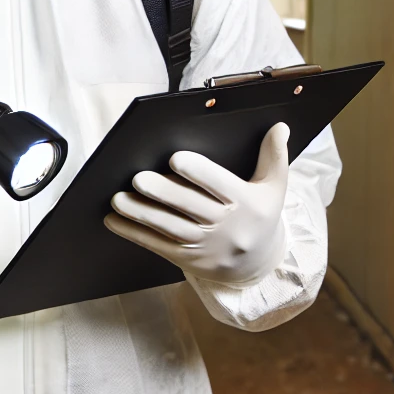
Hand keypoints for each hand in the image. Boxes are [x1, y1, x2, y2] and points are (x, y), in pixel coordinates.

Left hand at [104, 122, 290, 285]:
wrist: (258, 267)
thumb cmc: (261, 217)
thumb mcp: (274, 189)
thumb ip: (275, 157)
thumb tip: (279, 126)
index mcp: (246, 204)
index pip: (219, 185)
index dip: (198, 172)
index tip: (175, 158)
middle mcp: (225, 226)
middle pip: (190, 207)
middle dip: (163, 193)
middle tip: (138, 177)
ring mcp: (204, 246)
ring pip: (169, 227)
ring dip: (141, 214)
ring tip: (119, 199)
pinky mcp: (187, 260)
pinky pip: (157, 246)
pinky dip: (134, 233)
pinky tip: (114, 220)